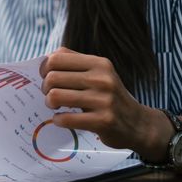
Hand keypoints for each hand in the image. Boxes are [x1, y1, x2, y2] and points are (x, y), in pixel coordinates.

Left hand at [39, 47, 172, 159]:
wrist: (138, 123)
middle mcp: (103, 79)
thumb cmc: (108, 96)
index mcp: (99, 63)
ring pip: (55, 96)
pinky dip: (58, 120)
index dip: (44, 68)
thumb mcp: (98, 73)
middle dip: (45, 88)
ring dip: (50, 103)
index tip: (46, 77)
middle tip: (51, 95)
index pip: (56, 58)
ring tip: (56, 106)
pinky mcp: (103, 121)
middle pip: (52, 78)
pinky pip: (65, 118)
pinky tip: (62, 119)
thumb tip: (43, 61)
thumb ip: (74, 63)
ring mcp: (104, 100)